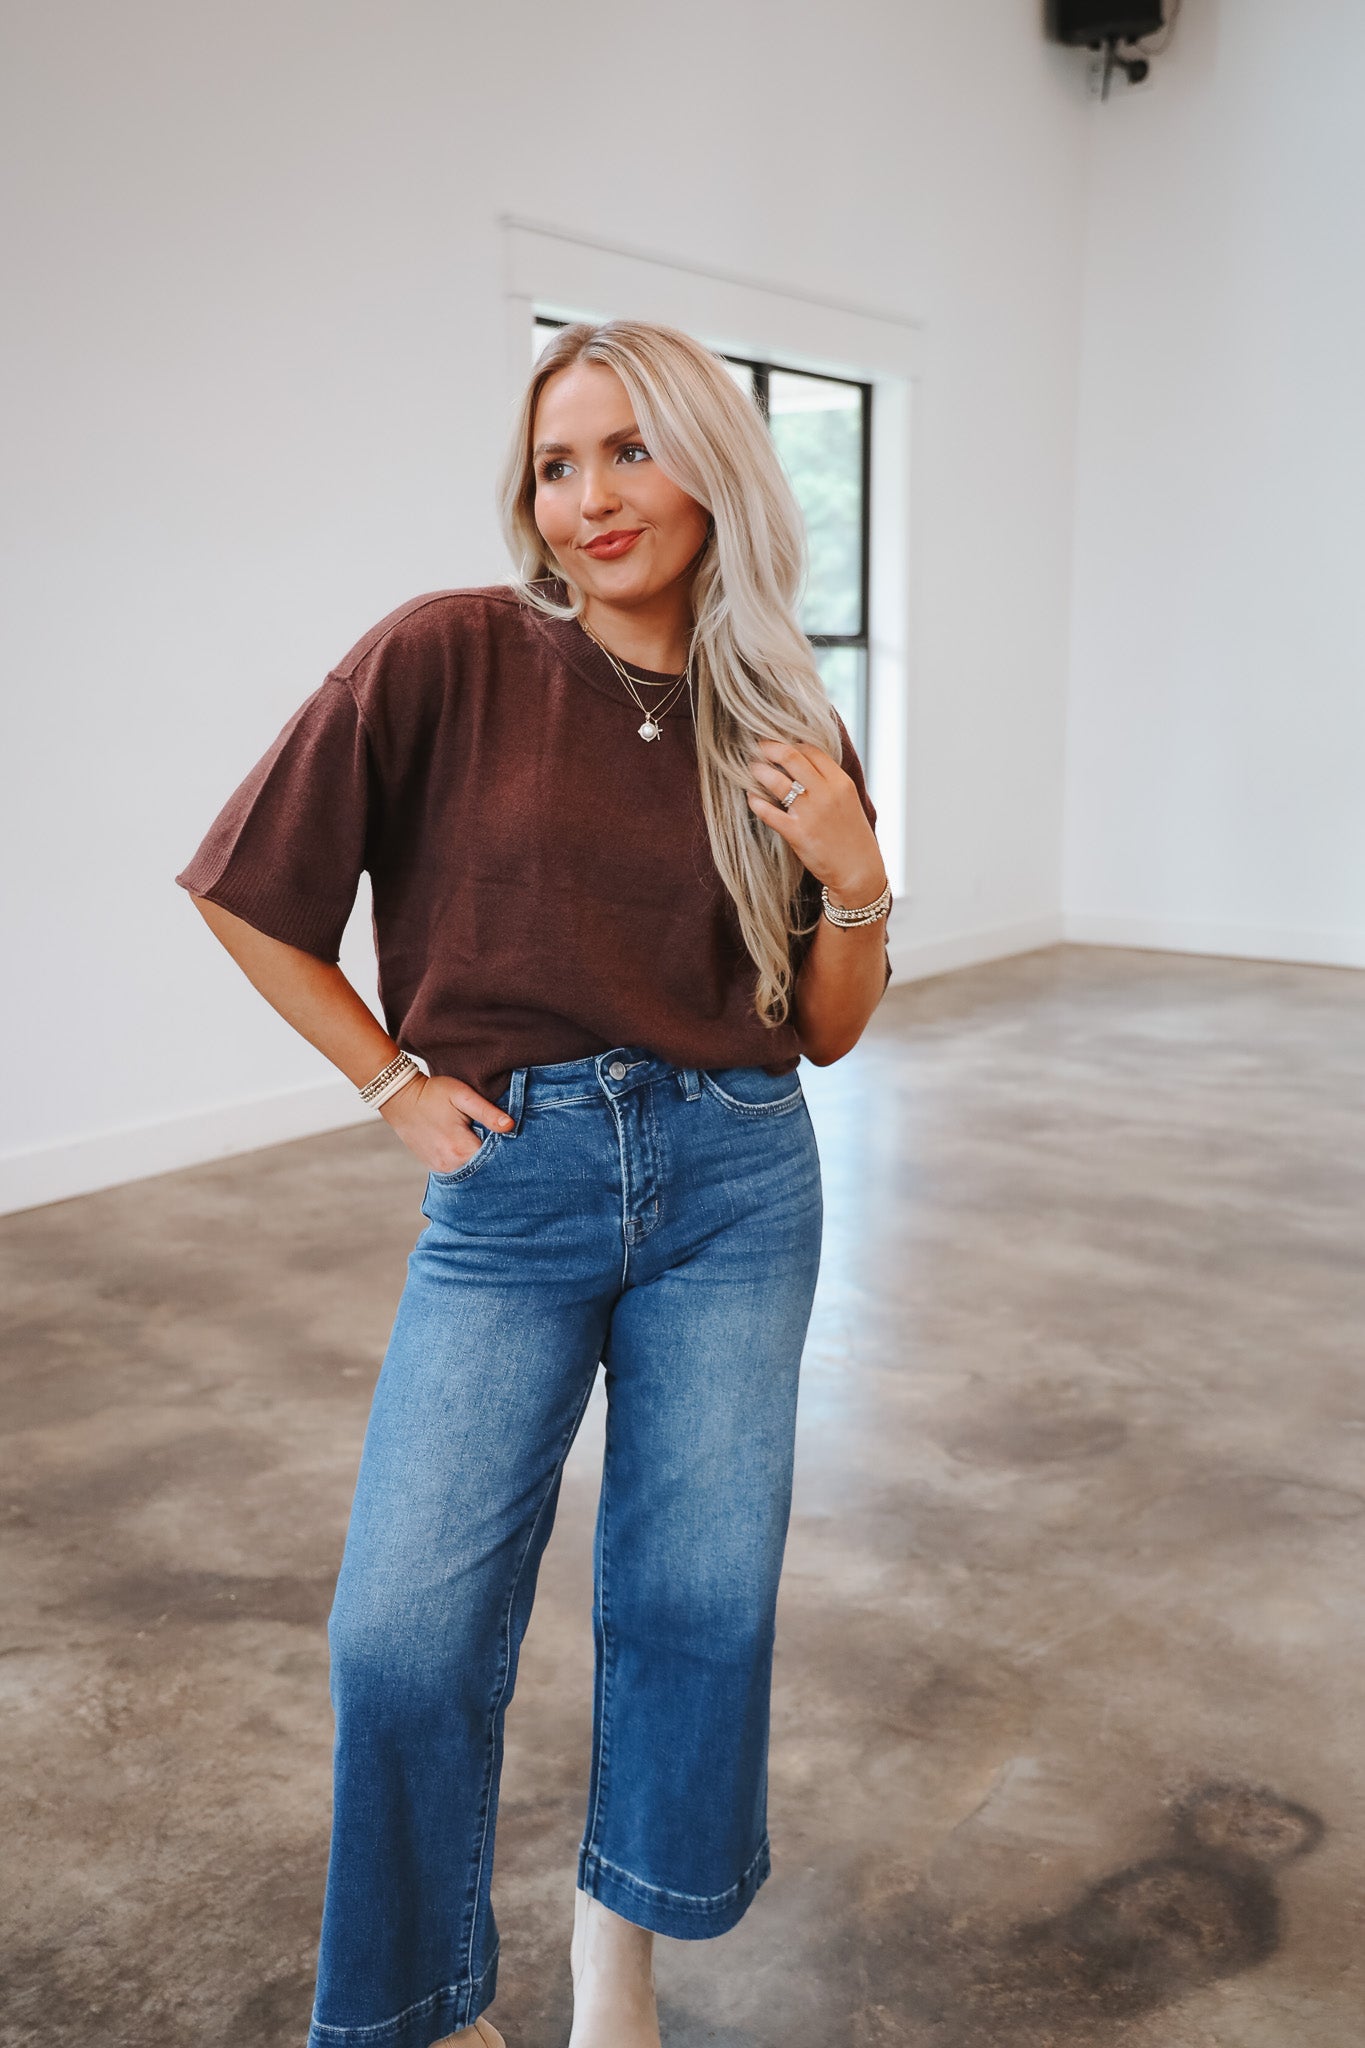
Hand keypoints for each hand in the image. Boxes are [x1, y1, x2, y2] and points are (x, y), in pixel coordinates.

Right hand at [379, 1071, 515, 1173]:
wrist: (400, 1099)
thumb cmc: (433, 1093)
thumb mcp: (462, 1096)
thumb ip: (487, 1112)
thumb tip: (510, 1125)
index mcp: (460, 1147)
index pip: (495, 1159)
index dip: (508, 1151)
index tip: (514, 1142)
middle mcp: (450, 1163)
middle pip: (484, 1169)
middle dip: (496, 1158)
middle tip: (504, 1143)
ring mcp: (440, 1168)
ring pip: (471, 1172)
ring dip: (481, 1161)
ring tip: (484, 1143)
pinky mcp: (434, 1167)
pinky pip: (458, 1171)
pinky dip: (467, 1163)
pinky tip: (470, 1149)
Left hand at [745, 738, 886, 903]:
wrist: (859, 871)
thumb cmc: (852, 837)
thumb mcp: (848, 801)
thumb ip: (829, 782)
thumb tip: (805, 765)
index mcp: (841, 782)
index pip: (811, 750)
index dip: (791, 743)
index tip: (778, 744)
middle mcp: (827, 793)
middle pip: (791, 757)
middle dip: (770, 748)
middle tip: (758, 747)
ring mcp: (811, 813)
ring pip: (777, 781)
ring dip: (759, 771)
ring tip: (751, 768)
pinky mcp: (798, 833)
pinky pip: (769, 812)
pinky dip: (756, 801)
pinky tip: (751, 797)